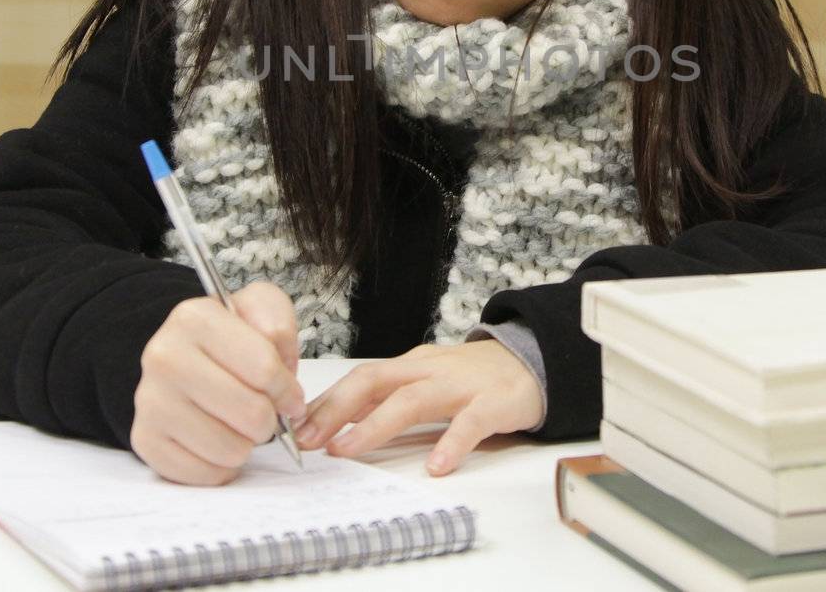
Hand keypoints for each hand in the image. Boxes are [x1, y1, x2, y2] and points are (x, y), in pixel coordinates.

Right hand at [130, 282, 305, 485]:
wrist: (184, 359)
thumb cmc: (229, 340)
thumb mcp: (259, 310)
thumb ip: (277, 322)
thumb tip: (279, 361)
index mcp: (194, 319)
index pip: (264, 368)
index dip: (287, 389)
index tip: (290, 396)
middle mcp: (163, 357)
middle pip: (250, 412)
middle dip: (269, 419)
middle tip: (263, 412)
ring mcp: (149, 401)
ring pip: (230, 449)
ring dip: (245, 443)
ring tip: (237, 425)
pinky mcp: (145, 440)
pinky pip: (205, 473)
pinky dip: (221, 465)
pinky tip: (217, 441)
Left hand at [294, 340, 543, 475]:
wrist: (532, 360)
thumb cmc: (470, 378)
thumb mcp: (423, 381)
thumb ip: (386, 399)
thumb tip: (336, 422)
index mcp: (408, 367)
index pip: (358, 379)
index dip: (324, 402)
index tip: (293, 427)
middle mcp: (428, 371)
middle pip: (373, 381)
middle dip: (336, 409)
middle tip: (307, 440)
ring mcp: (460, 385)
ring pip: (411, 400)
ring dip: (375, 425)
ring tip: (347, 450)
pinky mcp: (492, 403)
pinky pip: (470, 423)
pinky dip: (451, 443)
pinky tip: (436, 466)